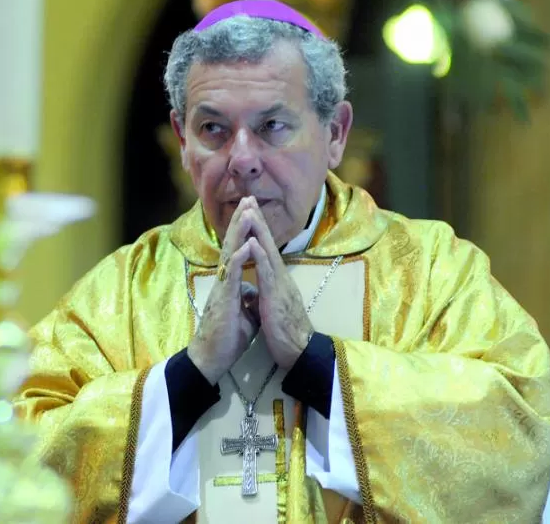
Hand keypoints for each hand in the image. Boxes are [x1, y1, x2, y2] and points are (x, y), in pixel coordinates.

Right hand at [187, 198, 260, 383]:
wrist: (211, 359)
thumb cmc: (227, 338)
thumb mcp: (245, 314)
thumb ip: (248, 298)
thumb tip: (253, 289)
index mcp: (231, 282)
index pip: (238, 250)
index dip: (245, 231)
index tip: (252, 210)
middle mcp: (224, 280)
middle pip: (232, 244)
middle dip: (241, 221)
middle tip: (248, 198)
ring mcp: (222, 288)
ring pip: (230, 254)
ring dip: (239, 232)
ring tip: (246, 212)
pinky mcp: (223, 300)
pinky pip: (230, 276)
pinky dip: (238, 260)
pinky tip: (244, 246)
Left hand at [247, 205, 313, 369]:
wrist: (300, 351)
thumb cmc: (286, 333)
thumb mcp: (271, 310)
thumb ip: (263, 296)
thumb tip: (253, 291)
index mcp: (277, 280)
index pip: (266, 249)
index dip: (258, 230)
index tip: (249, 211)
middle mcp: (280, 277)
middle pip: (268, 243)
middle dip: (258, 220)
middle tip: (249, 198)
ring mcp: (279, 285)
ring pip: (267, 252)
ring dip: (258, 231)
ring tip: (249, 211)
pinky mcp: (276, 296)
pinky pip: (267, 272)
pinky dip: (260, 256)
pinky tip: (254, 242)